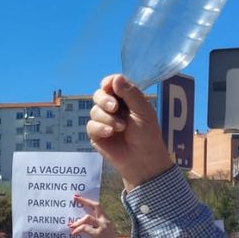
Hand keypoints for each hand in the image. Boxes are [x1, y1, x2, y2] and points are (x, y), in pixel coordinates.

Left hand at [67, 194, 118, 237]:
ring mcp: (103, 227)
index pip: (98, 206)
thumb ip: (91, 227)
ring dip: (78, 221)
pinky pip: (86, 228)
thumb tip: (76, 223)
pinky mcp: (99, 234)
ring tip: (71, 225)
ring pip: (88, 218)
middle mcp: (106, 221)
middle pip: (96, 206)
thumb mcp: (99, 234)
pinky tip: (74, 233)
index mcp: (106, 220)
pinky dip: (78, 230)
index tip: (78, 197)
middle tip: (75, 198)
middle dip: (84, 201)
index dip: (87, 201)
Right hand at [87, 74, 174, 190]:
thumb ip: (130, 94)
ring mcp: (103, 121)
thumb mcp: (143, 111)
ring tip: (121, 128)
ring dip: (107, 118)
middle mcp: (112, 108)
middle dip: (105, 100)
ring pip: (94, 110)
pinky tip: (111, 133)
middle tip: (114, 107)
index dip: (108, 83)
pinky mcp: (96, 134)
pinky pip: (91, 125)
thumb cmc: (147, 134)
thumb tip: (115, 78)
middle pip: (98, 95)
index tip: (109, 86)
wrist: (142, 158)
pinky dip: (101, 128)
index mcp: (125, 99)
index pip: (112, 84)